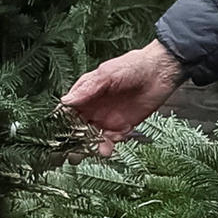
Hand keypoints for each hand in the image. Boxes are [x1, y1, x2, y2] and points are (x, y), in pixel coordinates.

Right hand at [63, 43, 184, 146]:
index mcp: (85, 94)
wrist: (159, 72)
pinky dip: (108, 146)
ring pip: (93, 137)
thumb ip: (87, 89)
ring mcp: (107, 118)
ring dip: (91, 146)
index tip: (58, 134)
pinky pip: (111, 140)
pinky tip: (108, 148)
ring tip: (95, 150)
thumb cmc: (131, 66)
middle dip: (74, 140)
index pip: (68, 111)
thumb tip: (65, 102)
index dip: (62, 122)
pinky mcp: (123, 127)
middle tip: (73, 152)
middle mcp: (93, 108)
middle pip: (78, 128)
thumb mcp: (106, 74)